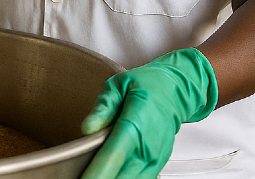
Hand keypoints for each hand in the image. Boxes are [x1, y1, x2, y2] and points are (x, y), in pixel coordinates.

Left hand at [81, 49, 217, 178]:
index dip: (98, 171)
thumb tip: (87, 128)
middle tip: (79, 174)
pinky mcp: (156, 166)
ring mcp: (154, 159)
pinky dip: (122, 178)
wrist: (175, 91)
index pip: (115, 153)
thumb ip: (103, 107)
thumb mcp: (119, 85)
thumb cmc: (145, 85)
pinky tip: (107, 173)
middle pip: (121, 175)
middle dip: (99, 178)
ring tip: (92, 174)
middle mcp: (148, 145)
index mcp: (136, 121)